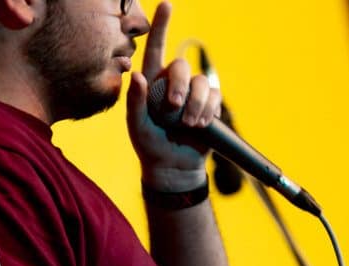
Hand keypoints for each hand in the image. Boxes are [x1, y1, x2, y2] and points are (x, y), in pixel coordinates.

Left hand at [126, 1, 222, 191]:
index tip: (167, 4)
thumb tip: (137, 75)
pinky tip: (201, 125)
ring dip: (195, 106)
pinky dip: (208, 112)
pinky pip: (214, 96)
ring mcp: (192, 92)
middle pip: (181, 67)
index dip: (161, 26)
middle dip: (179, 88)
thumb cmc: (149, 145)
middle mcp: (172, 82)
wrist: (173, 165)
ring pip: (201, 83)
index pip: (155, 48)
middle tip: (173, 110)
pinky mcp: (209, 104)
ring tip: (188, 125)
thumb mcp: (136, 126)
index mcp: (150, 81)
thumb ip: (134, 102)